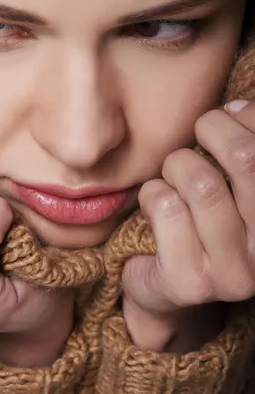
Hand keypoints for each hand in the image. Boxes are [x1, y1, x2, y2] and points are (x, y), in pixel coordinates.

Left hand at [122, 100, 254, 351]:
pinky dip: (152, 192)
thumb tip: (239, 107)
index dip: (249, 118)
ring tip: (172, 173)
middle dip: (212, 128)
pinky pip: (165, 207)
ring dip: (177, 165)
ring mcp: (234, 272)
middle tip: (198, 130)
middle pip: (244, 158)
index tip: (228, 112)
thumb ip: (243, 147)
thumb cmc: (200, 220)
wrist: (168, 288)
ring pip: (201, 182)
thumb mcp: (230, 184)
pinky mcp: (191, 282)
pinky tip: (153, 202)